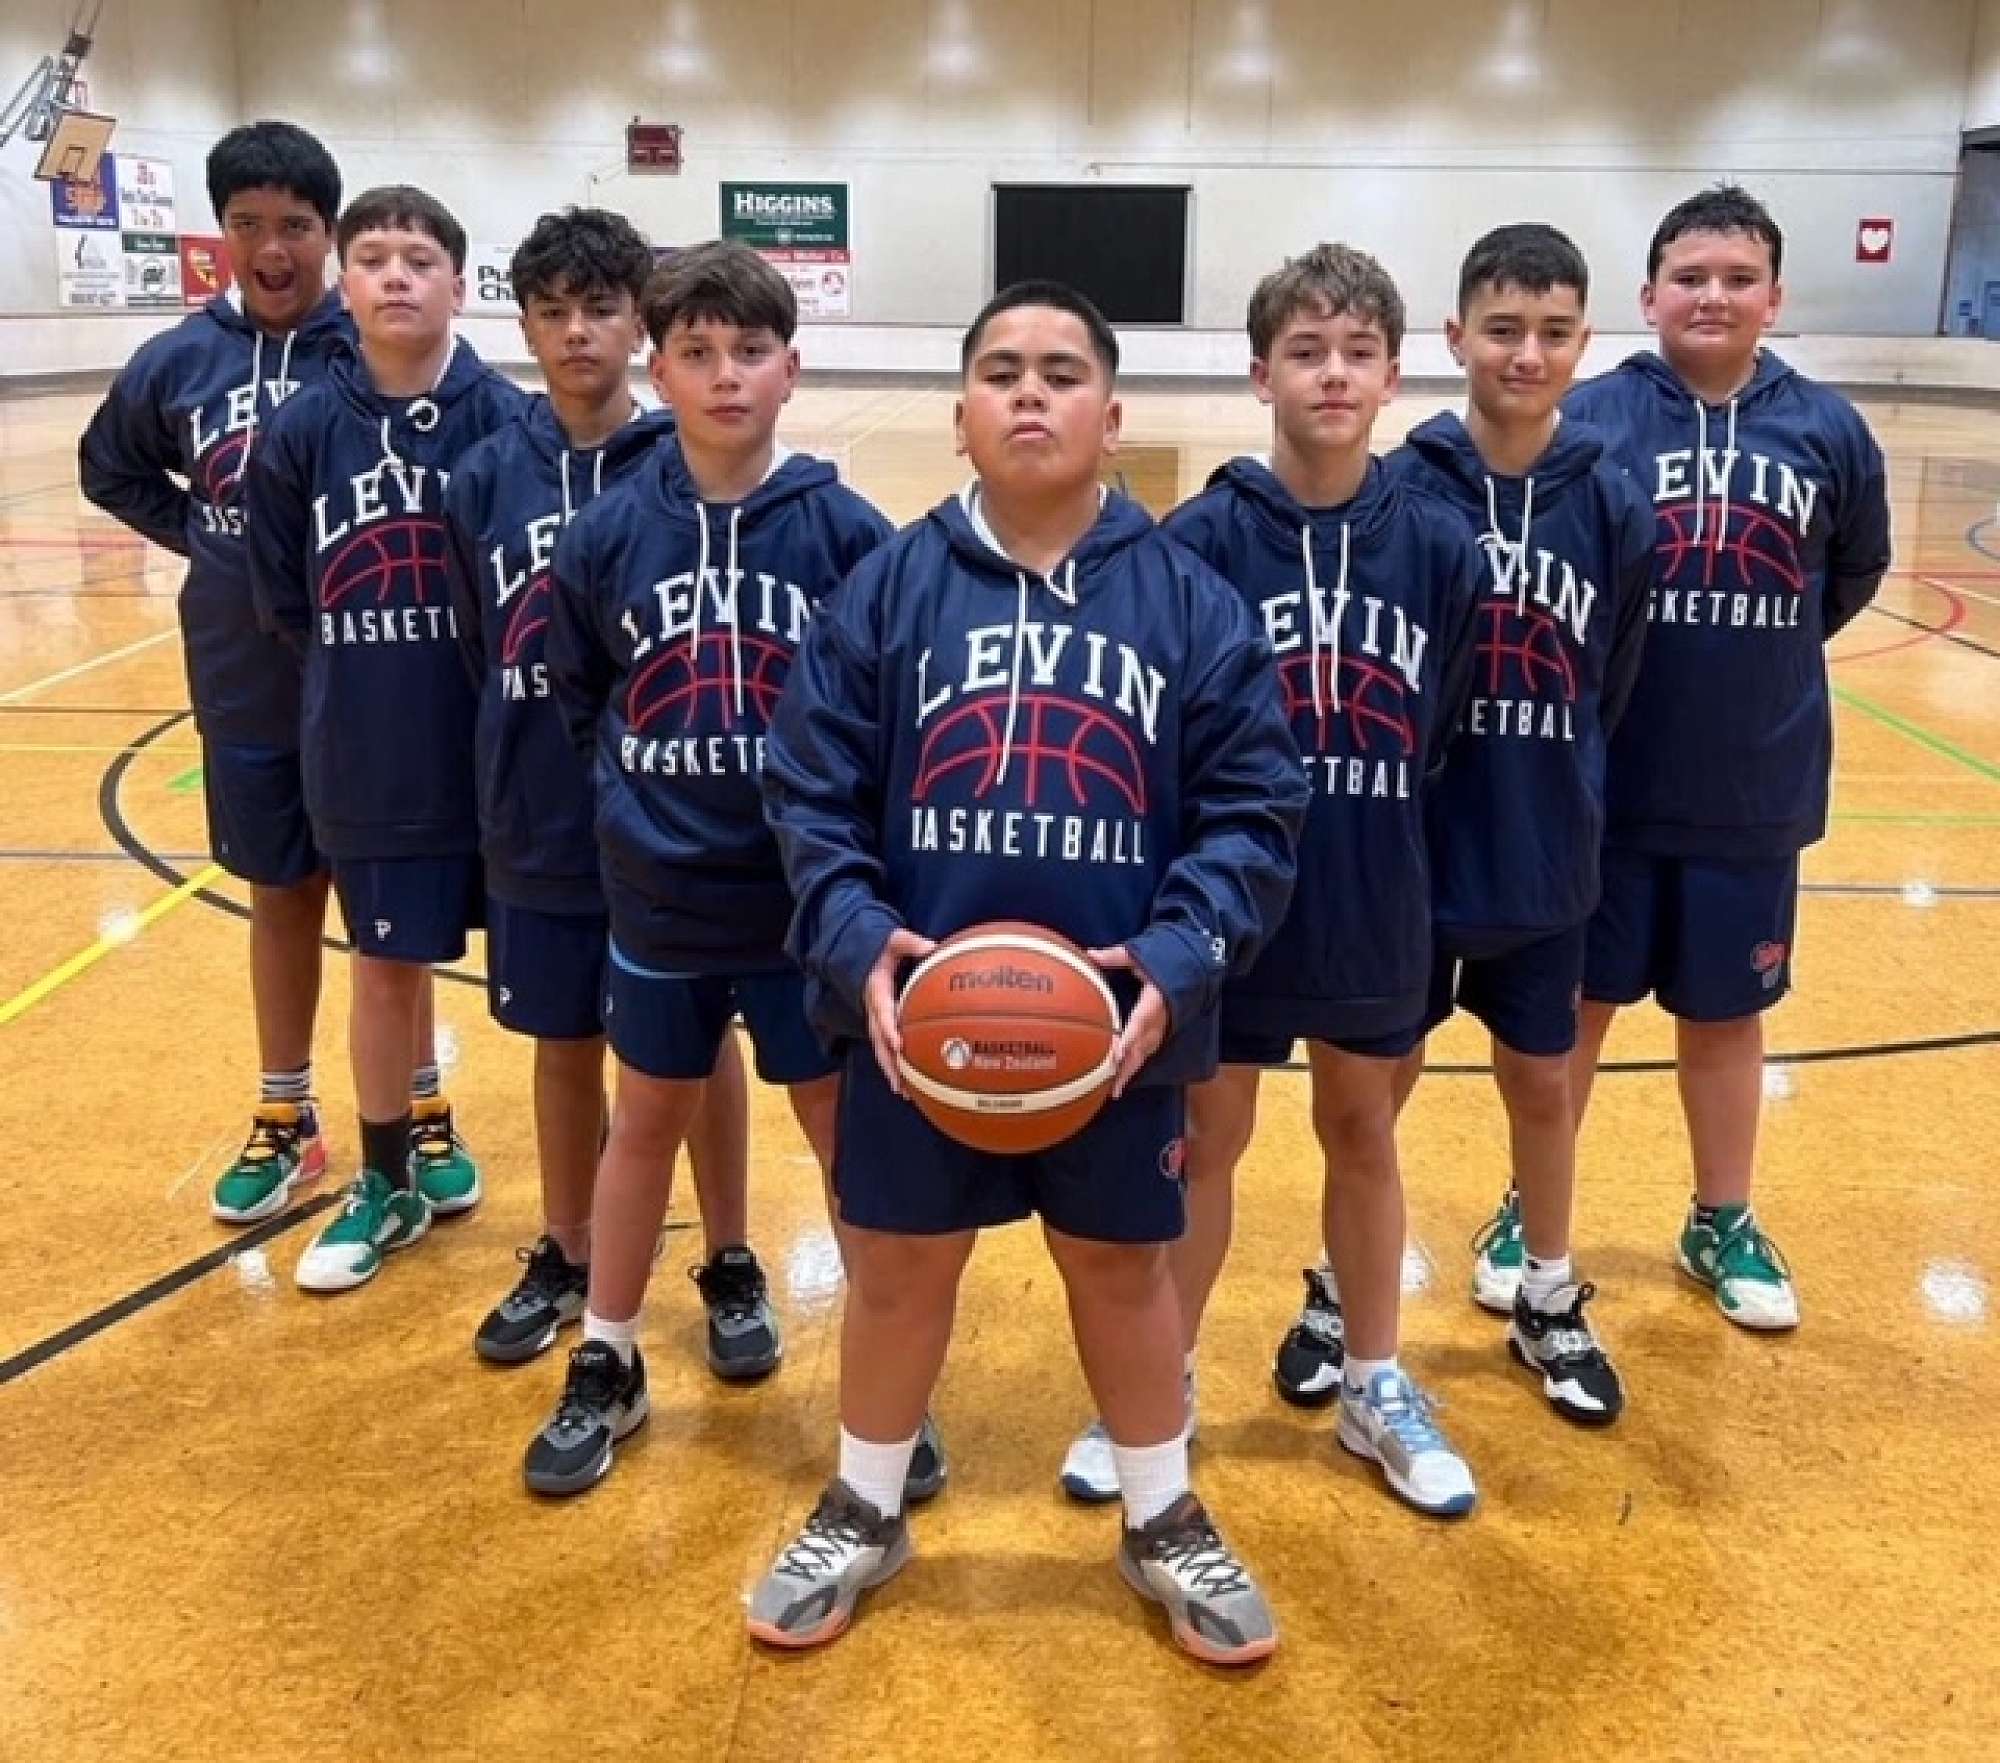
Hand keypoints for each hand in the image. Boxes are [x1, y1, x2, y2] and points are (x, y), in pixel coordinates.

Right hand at [864, 927, 937, 1095]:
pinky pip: (886, 1051)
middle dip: (889, 1061)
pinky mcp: (882, 1029)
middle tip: (901, 1080)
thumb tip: (933, 947)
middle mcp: (873, 1011)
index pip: (881, 1013)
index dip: (888, 1029)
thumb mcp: (894, 941)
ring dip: (891, 1072)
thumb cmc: (883, 950)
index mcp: (876, 991)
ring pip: (881, 1051)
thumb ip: (910, 942)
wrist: (865, 959)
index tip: (899, 1044)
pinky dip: (894, 1069)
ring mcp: (876, 1023)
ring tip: (904, 1092)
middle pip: (879, 1041)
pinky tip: (907, 1087)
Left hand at [1087, 944, 1168, 1098]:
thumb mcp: (1140, 954)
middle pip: (1142, 1046)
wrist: (1194, 967)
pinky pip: (1146, 1053)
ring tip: (1114, 1092)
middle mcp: (1160, 1019)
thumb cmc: (1164, 959)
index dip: (1129, 1038)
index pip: (1141, 1021)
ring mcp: (1162, 1028)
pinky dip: (1134, 1067)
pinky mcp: (1160, 1033)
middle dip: (1126, 1066)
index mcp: (1156, 999)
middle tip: (1110, 1085)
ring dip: (1130, 1072)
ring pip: (1145, 1054)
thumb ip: (1116, 956)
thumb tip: (1089, 953)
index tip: (1116, 1054)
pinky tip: (1122, 1081)